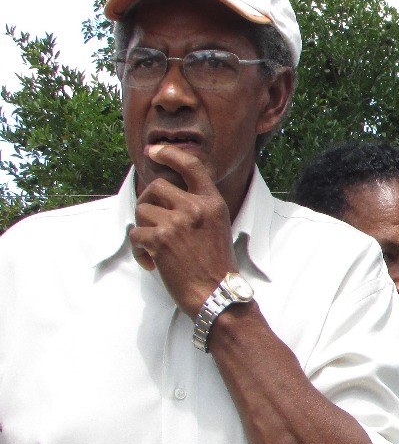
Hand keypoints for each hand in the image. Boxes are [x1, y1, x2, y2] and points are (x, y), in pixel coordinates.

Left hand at [128, 145, 236, 317]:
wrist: (217, 293)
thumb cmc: (216, 265)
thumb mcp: (216, 227)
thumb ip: (197, 208)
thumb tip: (163, 196)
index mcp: (212, 202)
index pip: (191, 166)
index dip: (169, 154)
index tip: (153, 150)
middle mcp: (195, 207)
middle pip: (155, 187)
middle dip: (146, 203)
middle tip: (150, 222)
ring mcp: (177, 223)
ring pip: (142, 211)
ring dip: (142, 229)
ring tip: (154, 249)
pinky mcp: (161, 240)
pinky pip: (135, 234)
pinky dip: (138, 250)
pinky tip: (152, 263)